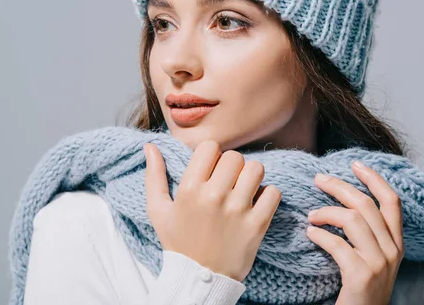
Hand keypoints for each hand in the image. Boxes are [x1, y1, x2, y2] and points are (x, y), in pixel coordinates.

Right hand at [143, 141, 280, 281]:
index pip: (210, 147)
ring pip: (256, 169)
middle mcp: (214, 196)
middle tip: (226, 182)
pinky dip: (267, 195)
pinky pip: (273, 192)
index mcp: (190, 188)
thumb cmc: (178, 241)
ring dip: (250, 177)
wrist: (198, 278)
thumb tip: (150, 146)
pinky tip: (255, 204)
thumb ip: (154, 175)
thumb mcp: (157, 209)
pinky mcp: (257, 224)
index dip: (211, 155)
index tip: (210, 169)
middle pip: (235, 156)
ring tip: (242, 190)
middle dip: (231, 166)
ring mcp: (238, 210)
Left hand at [307, 161, 404, 304]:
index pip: (391, 202)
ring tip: (311, 216)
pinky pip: (337, 244)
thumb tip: (340, 200)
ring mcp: (379, 263)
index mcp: (396, 243)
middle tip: (317, 179)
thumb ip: (364, 232)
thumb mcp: (371, 256)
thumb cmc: (359, 286)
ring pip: (353, 220)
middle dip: (339, 187)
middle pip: (366, 204)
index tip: (354, 164)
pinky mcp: (362, 275)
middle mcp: (392, 250)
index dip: (374, 179)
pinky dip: (320, 235)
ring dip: (326, 212)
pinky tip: (310, 234)